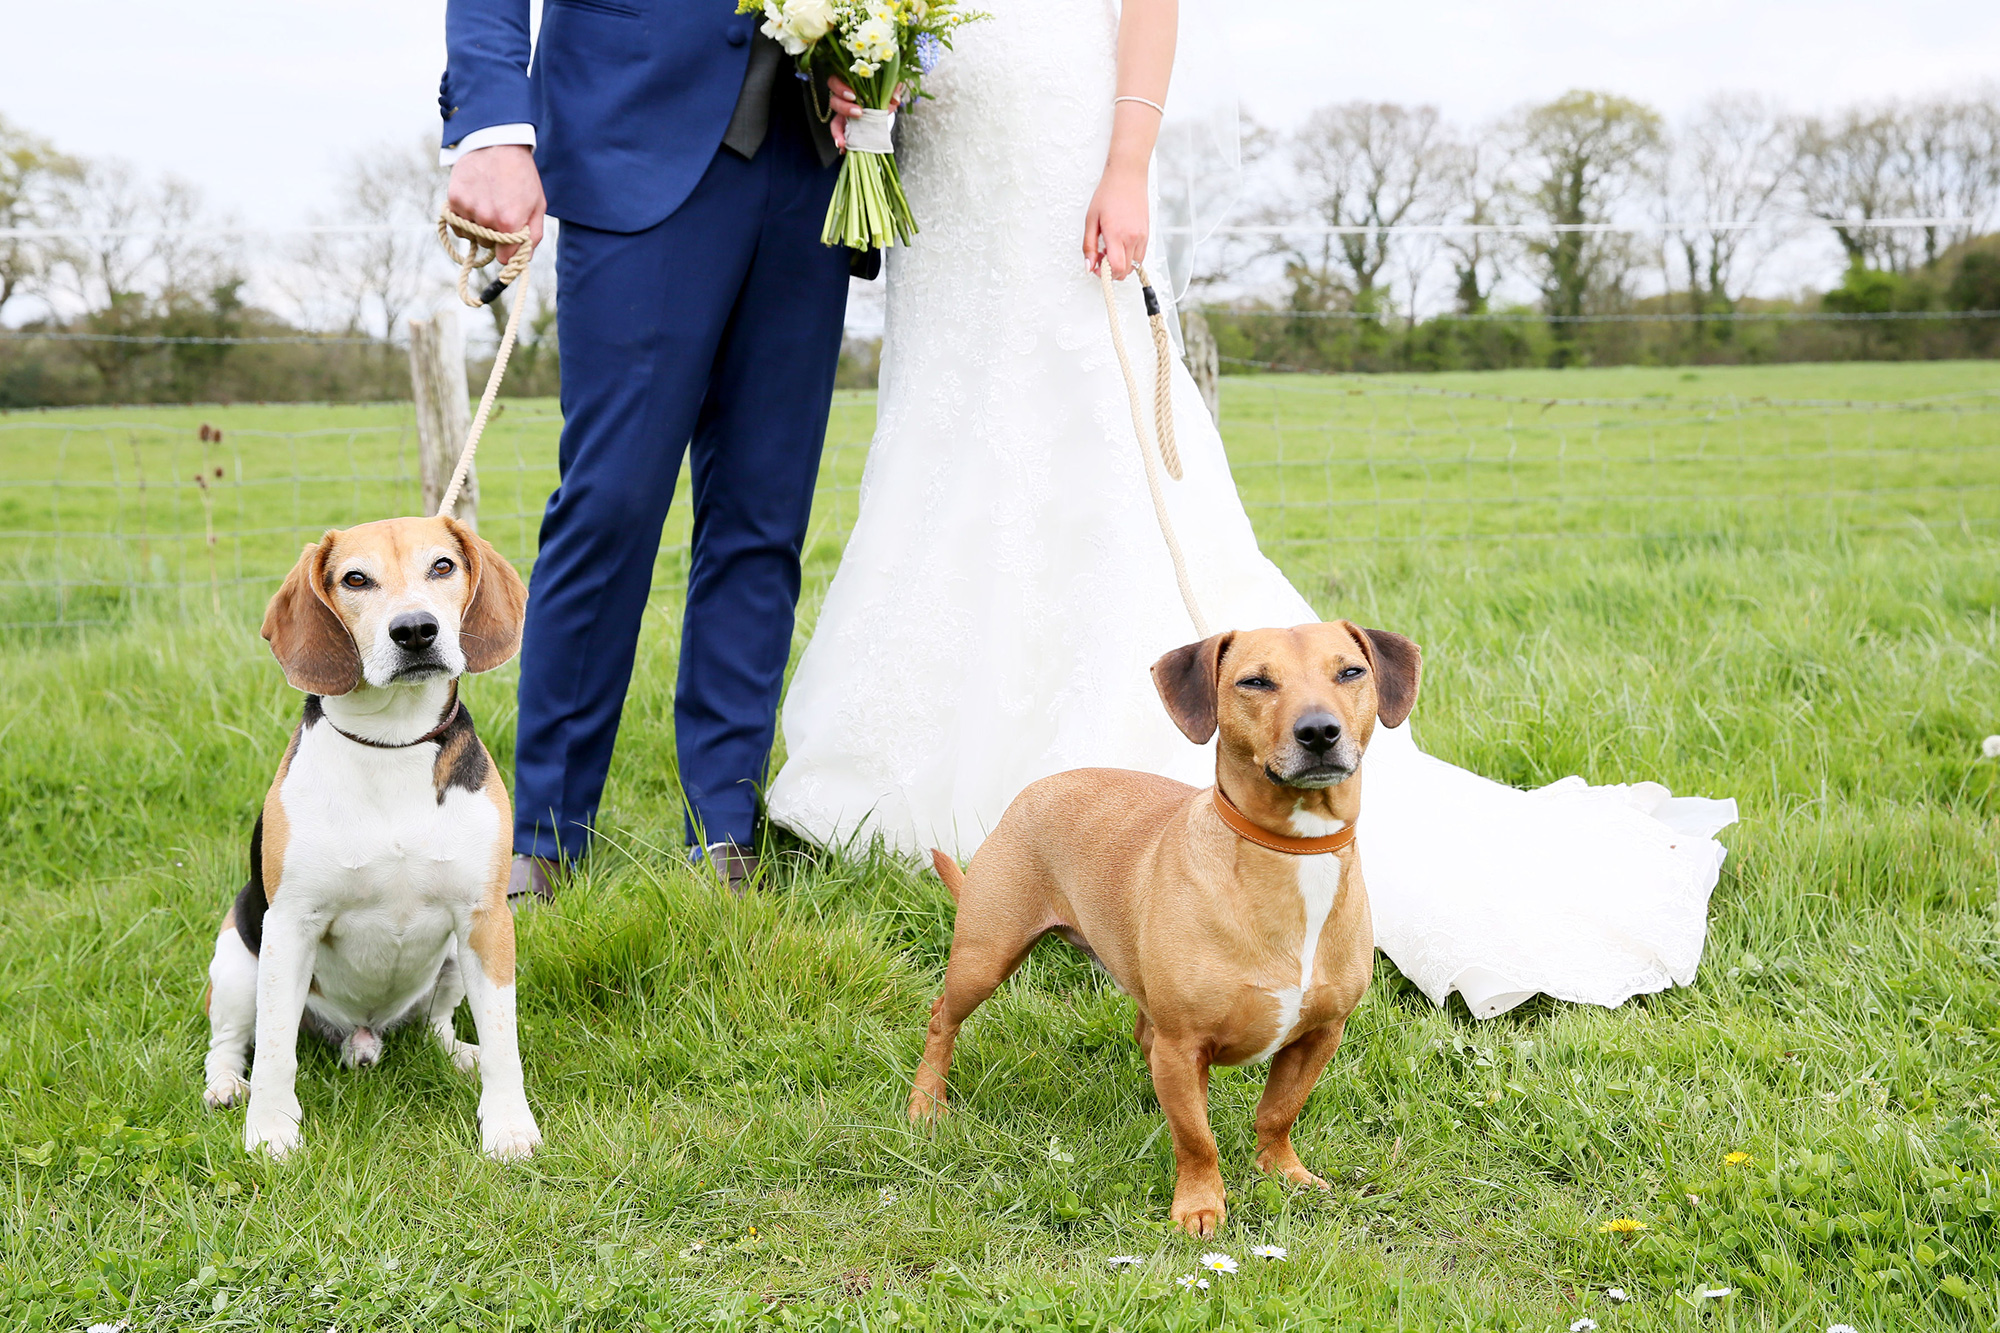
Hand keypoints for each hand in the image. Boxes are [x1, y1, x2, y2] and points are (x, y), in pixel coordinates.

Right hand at [446, 144, 545, 264]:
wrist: (498, 144)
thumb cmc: (522, 176)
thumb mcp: (537, 206)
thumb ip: (533, 237)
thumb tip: (523, 260)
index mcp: (509, 223)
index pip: (503, 259)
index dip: (508, 251)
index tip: (510, 240)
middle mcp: (486, 218)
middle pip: (488, 246)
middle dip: (495, 236)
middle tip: (501, 211)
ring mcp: (468, 208)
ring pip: (471, 236)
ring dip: (478, 226)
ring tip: (488, 203)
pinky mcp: (454, 199)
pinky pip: (457, 224)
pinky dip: (464, 218)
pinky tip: (475, 201)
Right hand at [826, 76, 905, 152]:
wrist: (884, 104)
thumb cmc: (881, 92)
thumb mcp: (887, 90)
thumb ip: (892, 91)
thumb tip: (895, 98)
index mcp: (849, 85)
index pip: (836, 82)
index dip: (840, 88)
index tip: (853, 96)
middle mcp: (842, 99)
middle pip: (834, 101)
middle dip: (844, 108)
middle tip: (859, 113)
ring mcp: (842, 115)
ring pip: (834, 120)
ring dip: (838, 131)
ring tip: (846, 140)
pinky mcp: (845, 127)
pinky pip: (839, 135)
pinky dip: (841, 141)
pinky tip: (844, 149)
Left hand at [1083, 162, 1148, 279]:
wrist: (1128, 176)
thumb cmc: (1108, 194)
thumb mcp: (1091, 220)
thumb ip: (1089, 246)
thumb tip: (1088, 267)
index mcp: (1117, 235)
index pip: (1116, 269)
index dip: (1105, 275)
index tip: (1096, 268)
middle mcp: (1133, 238)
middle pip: (1125, 271)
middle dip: (1111, 271)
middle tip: (1100, 258)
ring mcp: (1142, 237)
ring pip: (1134, 265)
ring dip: (1121, 264)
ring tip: (1110, 249)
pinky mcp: (1147, 234)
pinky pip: (1140, 256)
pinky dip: (1130, 257)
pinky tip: (1120, 245)